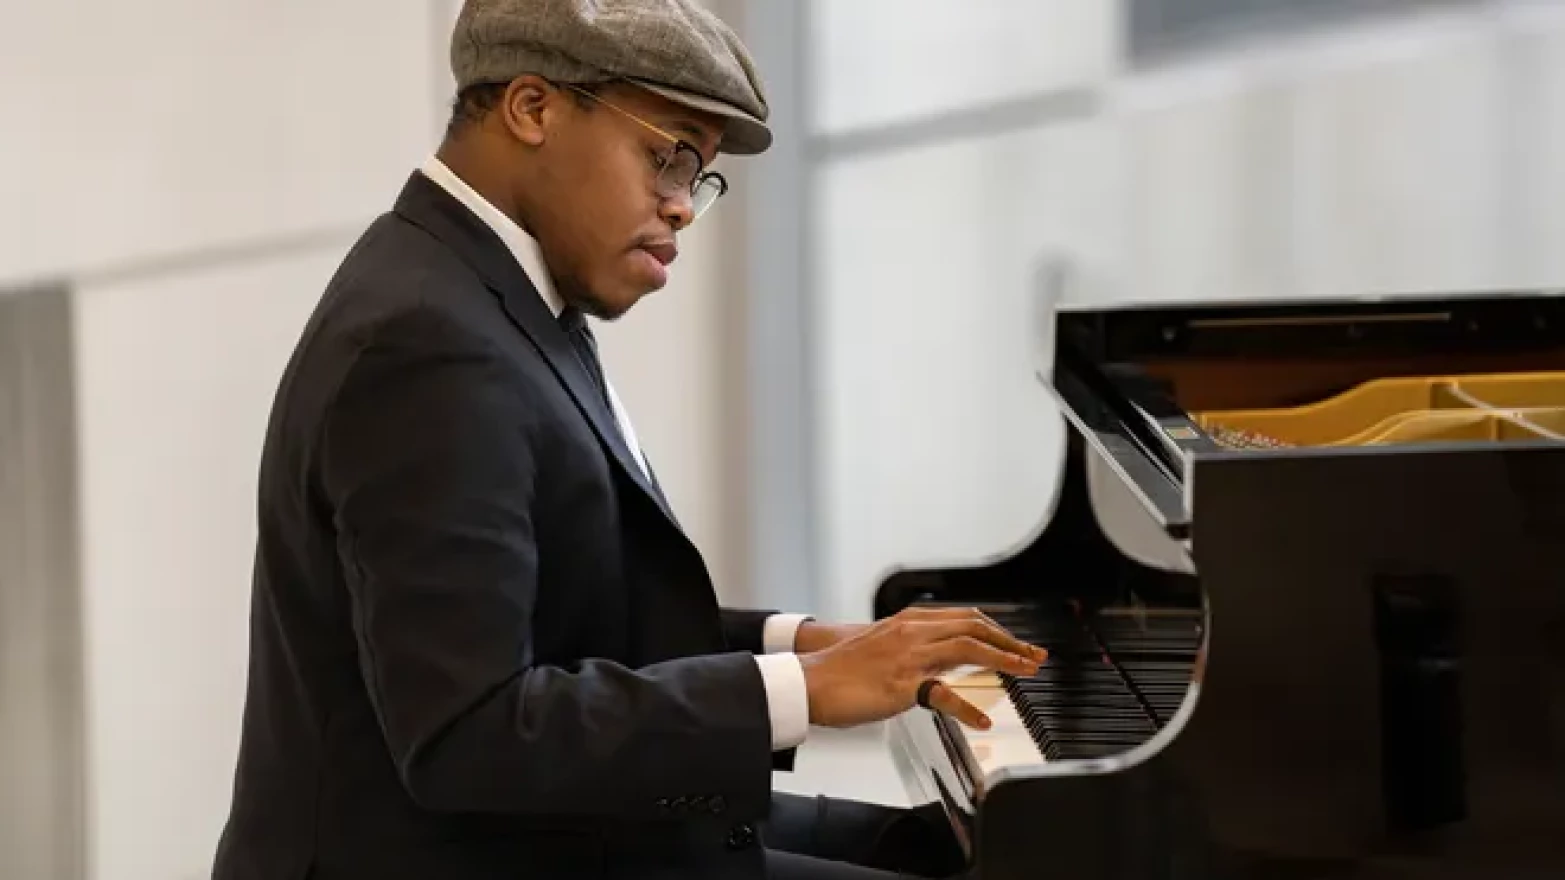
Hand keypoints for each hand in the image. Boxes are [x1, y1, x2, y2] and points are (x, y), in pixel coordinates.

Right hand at [798, 606, 1047, 731]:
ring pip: (968, 649)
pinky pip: (943, 694)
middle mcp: (913, 633)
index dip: (997, 629)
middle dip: (1010, 641)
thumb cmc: (840, 669)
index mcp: (909, 622)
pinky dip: (968, 706)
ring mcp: (909, 658)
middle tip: (1035, 656)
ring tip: (1026, 673)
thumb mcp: (881, 646)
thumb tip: (936, 659)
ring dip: (1004, 660)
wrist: (809, 680)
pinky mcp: (902, 685)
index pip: (966, 617)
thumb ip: (910, 647)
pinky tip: (983, 719)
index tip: (1017, 643)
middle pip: (975, 627)